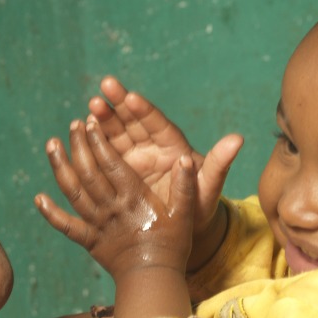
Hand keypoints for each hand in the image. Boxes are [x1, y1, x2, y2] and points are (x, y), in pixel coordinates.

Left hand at [37, 116, 223, 277]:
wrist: (154, 280)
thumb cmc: (173, 246)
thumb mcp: (185, 214)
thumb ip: (185, 186)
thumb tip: (185, 159)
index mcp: (135, 198)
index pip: (112, 163)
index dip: (99, 141)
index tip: (91, 122)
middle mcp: (112, 208)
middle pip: (89, 172)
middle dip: (79, 145)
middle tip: (73, 125)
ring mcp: (98, 224)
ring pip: (74, 193)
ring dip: (60, 167)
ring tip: (52, 144)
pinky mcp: (89, 241)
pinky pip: (66, 226)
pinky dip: (51, 213)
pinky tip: (38, 199)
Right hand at [88, 76, 243, 236]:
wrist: (182, 230)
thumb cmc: (199, 208)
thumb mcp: (209, 187)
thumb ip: (219, 163)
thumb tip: (237, 139)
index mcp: (172, 147)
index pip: (157, 124)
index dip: (144, 111)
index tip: (131, 97)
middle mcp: (151, 148)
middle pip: (134, 121)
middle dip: (119, 104)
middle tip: (105, 86)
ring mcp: (133, 159)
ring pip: (116, 134)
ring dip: (103, 119)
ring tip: (91, 106)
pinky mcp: (118, 172)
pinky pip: (104, 154)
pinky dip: (93, 143)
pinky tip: (80, 131)